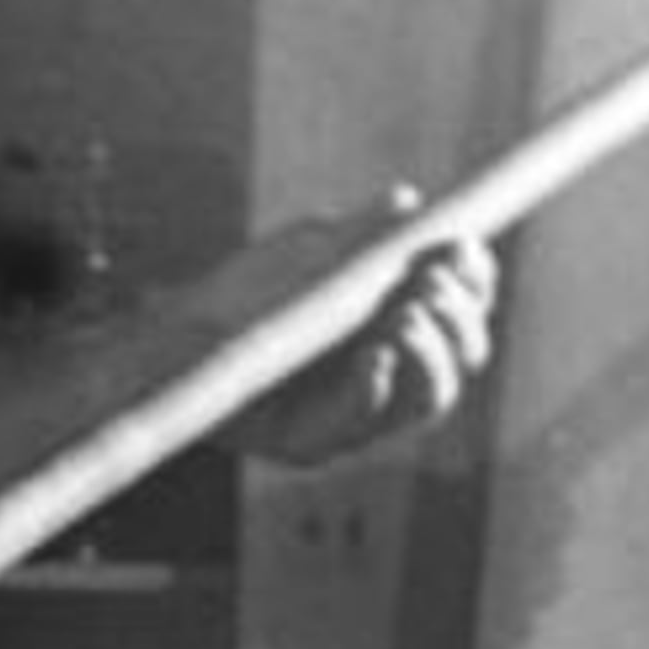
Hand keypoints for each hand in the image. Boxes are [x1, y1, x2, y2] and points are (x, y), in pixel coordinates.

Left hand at [218, 198, 500, 469]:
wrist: (173, 334)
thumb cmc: (245, 289)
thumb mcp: (308, 249)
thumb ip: (358, 235)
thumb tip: (406, 203)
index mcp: (401, 319)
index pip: (466, 308)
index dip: (475, 280)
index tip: (460, 248)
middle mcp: (391, 369)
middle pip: (464, 355)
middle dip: (458, 317)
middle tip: (426, 284)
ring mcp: (355, 413)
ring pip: (430, 399)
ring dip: (430, 355)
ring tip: (402, 318)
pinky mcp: (311, 445)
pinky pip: (362, 426)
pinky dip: (376, 389)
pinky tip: (373, 358)